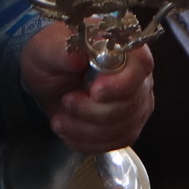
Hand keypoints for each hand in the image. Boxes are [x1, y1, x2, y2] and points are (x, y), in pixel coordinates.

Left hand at [20, 25, 151, 153]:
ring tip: (61, 120)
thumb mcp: (47, 48)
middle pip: (132, 103)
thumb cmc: (52, 55)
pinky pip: (117, 141)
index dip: (121, 84)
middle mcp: (137, 74)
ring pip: (123, 127)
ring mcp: (136, 101)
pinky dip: (88, 141)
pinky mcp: (128, 124)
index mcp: (123, 47)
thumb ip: (61, 52)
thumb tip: (77, 59)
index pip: (141, 65)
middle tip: (66, 101)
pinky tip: (70, 131)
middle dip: (92, 110)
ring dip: (85, 128)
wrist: (48, 77)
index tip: (94, 92)